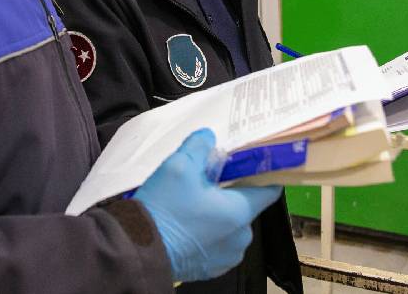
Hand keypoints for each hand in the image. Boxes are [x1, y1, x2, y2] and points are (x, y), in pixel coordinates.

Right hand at [135, 129, 280, 282]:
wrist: (138, 251)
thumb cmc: (163, 209)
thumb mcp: (179, 165)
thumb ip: (200, 146)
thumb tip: (208, 137)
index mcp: (239, 212)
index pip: (269, 191)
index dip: (262, 175)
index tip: (249, 165)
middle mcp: (240, 238)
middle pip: (245, 207)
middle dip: (229, 195)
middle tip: (205, 184)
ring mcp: (227, 257)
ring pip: (231, 227)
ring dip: (218, 216)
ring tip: (192, 207)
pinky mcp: (212, 270)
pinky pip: (218, 245)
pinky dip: (208, 235)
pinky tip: (188, 226)